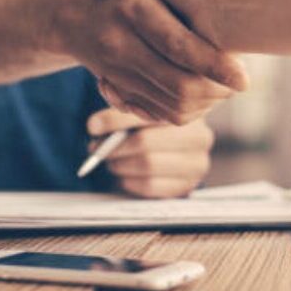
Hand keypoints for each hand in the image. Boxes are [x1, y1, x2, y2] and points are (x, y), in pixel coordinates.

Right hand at [52, 0, 246, 124]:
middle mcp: (120, 41)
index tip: (243, 76)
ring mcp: (117, 71)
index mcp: (132, 4)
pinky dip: (188, 111)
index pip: (179, 43)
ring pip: (173, 105)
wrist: (75, 16)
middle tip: (239, 81)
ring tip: (225, 87)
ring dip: (207, 102)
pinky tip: (203, 96)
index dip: (214, 64)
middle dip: (217, 89)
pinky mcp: (120, 91)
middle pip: (179, 84)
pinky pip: (161, 115)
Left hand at [87, 108, 213, 197]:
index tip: (92, 126)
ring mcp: (196, 164)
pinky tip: (124, 176)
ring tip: (111, 162)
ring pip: (146, 165)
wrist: (178, 152)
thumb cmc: (155, 126)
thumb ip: (123, 104)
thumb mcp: (144, 109)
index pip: (146, 114)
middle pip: (145, 142)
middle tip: (96, 149)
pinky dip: (129, 182)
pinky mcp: (188, 186)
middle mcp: (199, 137)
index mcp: (187, 110)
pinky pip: (150, 186)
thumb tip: (99, 113)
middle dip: (114, 147)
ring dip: (119, 165)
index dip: (115, 120)